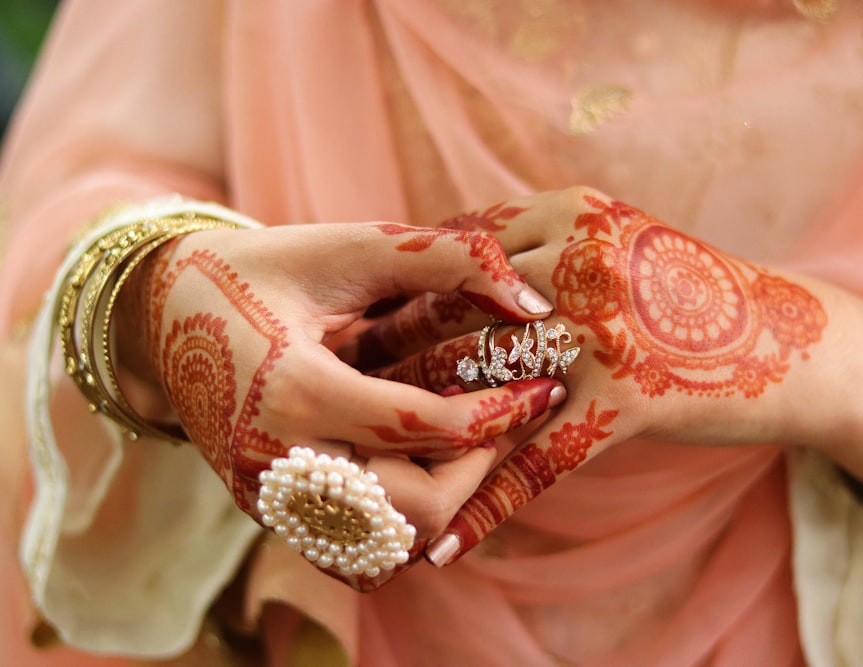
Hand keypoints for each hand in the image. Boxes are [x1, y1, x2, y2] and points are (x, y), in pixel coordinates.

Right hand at [115, 221, 565, 589]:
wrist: (161, 311)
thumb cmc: (261, 269)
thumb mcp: (349, 245)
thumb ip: (447, 259)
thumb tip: (535, 303)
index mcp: (292, 389)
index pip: (423, 428)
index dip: (500, 411)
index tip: (543, 386)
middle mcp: (276, 460)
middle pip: (415, 510)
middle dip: (480, 469)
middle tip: (504, 421)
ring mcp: (269, 496)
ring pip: (390, 546)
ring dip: (446, 502)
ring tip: (466, 443)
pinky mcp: (269, 510)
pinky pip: (356, 551)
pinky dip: (404, 523)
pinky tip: (418, 468)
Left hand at [358, 187, 830, 563]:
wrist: (785, 341)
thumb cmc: (683, 296)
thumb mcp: (613, 243)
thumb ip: (540, 245)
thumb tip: (453, 264)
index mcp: (568, 212)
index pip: (457, 253)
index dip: (398, 294)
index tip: (348, 328)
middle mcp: (580, 259)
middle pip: (454, 315)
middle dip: (388, 360)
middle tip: (329, 395)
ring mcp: (603, 330)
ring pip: (482, 386)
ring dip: (417, 436)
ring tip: (357, 470)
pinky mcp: (628, 398)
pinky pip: (539, 461)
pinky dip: (486, 508)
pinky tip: (441, 546)